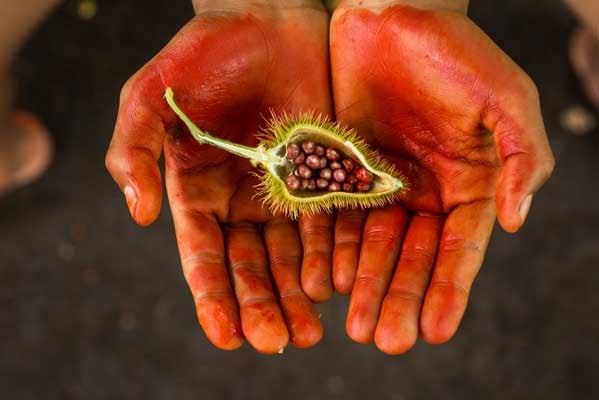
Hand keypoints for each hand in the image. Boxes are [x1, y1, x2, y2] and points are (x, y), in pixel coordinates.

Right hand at [106, 0, 333, 352]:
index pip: (203, 256)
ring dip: (299, 294)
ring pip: (291, 254)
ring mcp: (283, 190)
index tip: (226, 337)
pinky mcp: (321, 173)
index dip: (213, 298)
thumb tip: (137, 216)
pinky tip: (338, 282)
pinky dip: (332, 252)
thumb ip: (133, 154)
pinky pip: (327, 220)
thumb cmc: (200, 53)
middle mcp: (240, 201)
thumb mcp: (148, 97)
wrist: (264, 18)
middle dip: (262, 305)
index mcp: (197, 192)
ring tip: (310, 330)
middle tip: (277, 342)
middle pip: (251, 266)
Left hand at [329, 0, 553, 352]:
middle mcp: (424, 191)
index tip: (435, 330)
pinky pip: (336, 214)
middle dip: (400, 296)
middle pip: (411, 255)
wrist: (393, 14)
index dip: (449, 289)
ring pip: (370, 243)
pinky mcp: (343, 168)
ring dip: (364, 284)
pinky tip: (325, 278)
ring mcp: (381, 183)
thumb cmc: (456, 50)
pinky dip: (332, 247)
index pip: (459, 248)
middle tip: (388, 340)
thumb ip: (520, 157)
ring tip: (355, 324)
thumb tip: (517, 221)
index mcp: (467, 183)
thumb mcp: (505, 98)